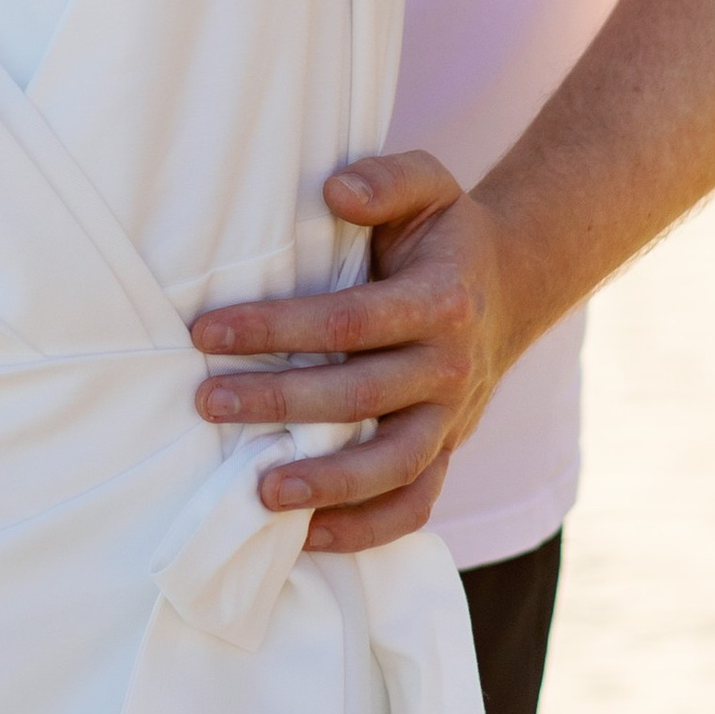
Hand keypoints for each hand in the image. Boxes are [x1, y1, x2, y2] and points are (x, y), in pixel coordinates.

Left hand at [189, 150, 519, 553]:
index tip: (206, 331)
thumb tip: (335, 190)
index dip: (276, 328)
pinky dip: (366, 530)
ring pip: (394, 465)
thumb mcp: (429, 185)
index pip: (350, 321)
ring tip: (259, 492)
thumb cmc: (444, 235)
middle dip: (278, 403)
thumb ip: (386, 178)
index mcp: (442, 300)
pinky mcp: (446, 452)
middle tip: (205, 402)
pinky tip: (307, 535)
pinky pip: (415, 505)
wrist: (509, 288)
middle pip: (361, 396)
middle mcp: (451, 367)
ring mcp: (452, 419)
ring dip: (327, 484)